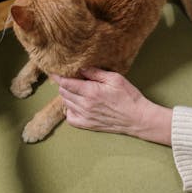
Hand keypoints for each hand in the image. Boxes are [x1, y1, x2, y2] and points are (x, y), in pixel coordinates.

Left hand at [51, 68, 171, 145]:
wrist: (137, 118)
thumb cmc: (128, 96)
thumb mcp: (115, 79)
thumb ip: (96, 73)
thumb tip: (81, 68)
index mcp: (91, 92)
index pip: (66, 83)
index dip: (58, 76)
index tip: (54, 72)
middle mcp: (85, 105)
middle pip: (64, 92)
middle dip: (64, 84)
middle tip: (71, 78)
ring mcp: (85, 116)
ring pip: (66, 103)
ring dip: (68, 95)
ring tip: (76, 90)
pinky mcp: (87, 125)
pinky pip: (70, 117)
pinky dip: (70, 109)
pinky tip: (78, 104)